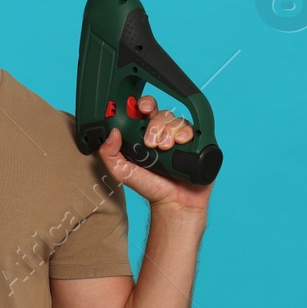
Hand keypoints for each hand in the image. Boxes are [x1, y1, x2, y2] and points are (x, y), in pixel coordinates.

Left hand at [97, 95, 212, 217]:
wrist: (175, 202)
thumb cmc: (151, 187)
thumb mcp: (123, 172)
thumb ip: (110, 154)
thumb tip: (112, 133)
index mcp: (145, 136)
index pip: (145, 112)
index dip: (144, 105)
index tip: (141, 109)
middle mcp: (164, 134)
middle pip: (162, 114)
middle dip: (155, 125)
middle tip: (151, 144)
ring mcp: (180, 139)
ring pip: (177, 121)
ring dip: (170, 131)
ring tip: (166, 149)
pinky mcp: (196, 144)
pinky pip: (194, 129)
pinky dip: (187, 133)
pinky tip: (182, 142)